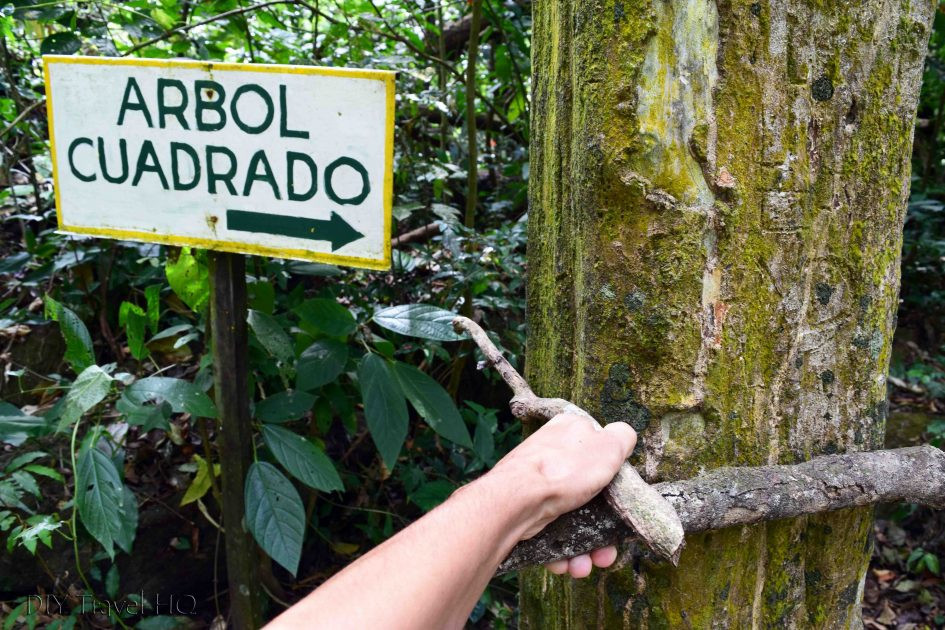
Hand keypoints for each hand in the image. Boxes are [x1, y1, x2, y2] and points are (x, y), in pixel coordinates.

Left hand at [489, 413, 636, 577]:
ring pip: (571, 520)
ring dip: (583, 548)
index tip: (622, 508)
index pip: (601, 454)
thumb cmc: (564, 470)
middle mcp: (552, 456)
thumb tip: (623, 435)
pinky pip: (551, 532)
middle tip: (606, 554)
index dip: (614, 484)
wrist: (515, 501)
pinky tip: (566, 563)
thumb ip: (622, 436)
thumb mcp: (608, 446)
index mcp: (570, 432)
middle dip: (601, 530)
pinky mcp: (527, 509)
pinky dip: (561, 551)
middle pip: (589, 496)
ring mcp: (538, 484)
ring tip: (584, 566)